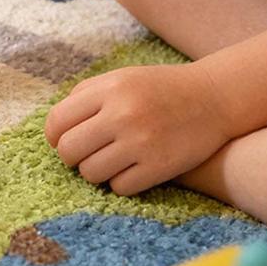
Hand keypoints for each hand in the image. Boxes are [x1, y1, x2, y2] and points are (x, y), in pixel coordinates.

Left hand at [44, 63, 232, 195]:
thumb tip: (55, 128)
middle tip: (84, 154)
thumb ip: (85, 96)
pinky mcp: (161, 166)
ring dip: (95, 171)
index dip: (54, 135)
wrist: (212, 98)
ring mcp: (141, 141)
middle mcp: (121, 114)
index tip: (62, 140)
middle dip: (71, 156)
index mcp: (107, 89)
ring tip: (108, 161)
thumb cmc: (157, 89)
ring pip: (90, 173)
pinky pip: (119, 188)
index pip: (57, 121)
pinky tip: (130, 170)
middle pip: (68, 150)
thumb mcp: (119, 78)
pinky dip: (120, 183)